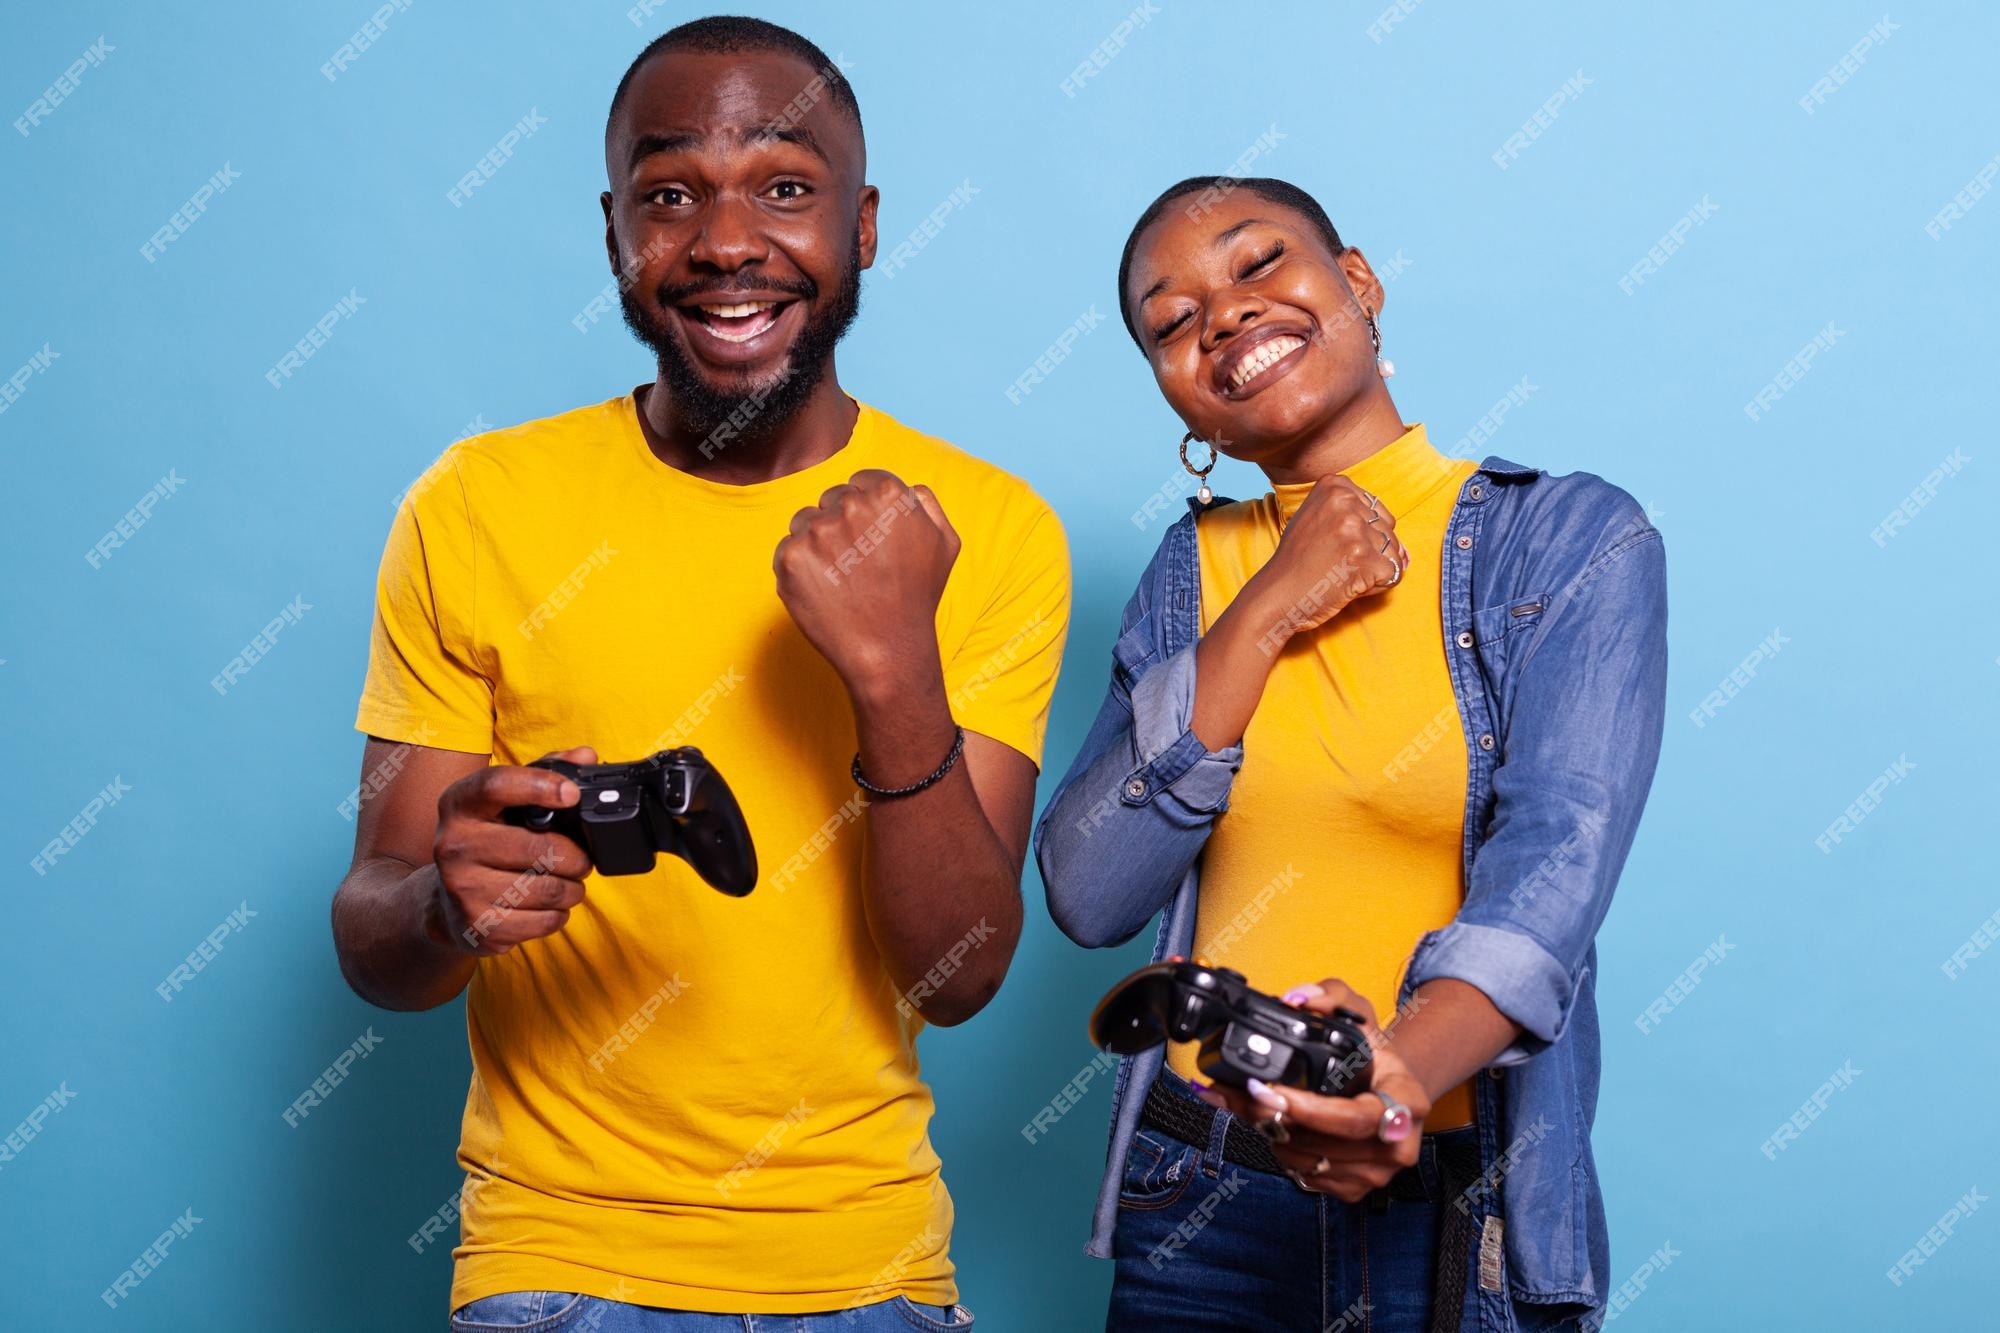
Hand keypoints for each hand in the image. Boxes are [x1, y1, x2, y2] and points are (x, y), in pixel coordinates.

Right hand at [428, 747, 596, 955]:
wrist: (446, 901)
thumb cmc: (489, 839)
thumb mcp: (506, 800)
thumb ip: (546, 771)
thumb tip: (586, 755)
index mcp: (459, 804)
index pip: (497, 785)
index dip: (541, 785)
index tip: (573, 795)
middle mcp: (454, 844)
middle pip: (540, 848)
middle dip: (576, 856)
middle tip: (582, 858)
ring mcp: (462, 888)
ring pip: (548, 889)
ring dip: (572, 888)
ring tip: (568, 882)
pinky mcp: (478, 925)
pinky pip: (543, 921)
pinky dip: (558, 914)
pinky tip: (548, 906)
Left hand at [772, 469, 959, 688]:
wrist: (888, 650)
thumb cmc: (917, 599)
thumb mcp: (944, 544)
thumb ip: (926, 503)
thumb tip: (908, 487)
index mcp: (888, 493)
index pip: (860, 482)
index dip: (865, 512)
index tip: (870, 539)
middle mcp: (850, 505)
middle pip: (831, 500)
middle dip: (840, 525)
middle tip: (857, 565)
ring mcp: (817, 531)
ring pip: (805, 521)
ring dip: (816, 543)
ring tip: (840, 578)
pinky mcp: (790, 557)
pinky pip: (786, 548)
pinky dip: (799, 568)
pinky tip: (822, 589)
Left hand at [1194, 977, 1432, 1202]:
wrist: (1388, 1090)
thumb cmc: (1374, 1054)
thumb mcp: (1359, 1012)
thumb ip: (1331, 995)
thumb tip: (1299, 1000)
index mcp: (1407, 1102)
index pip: (1356, 1117)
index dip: (1309, 1109)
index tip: (1267, 1089)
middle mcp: (1398, 1145)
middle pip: (1323, 1143)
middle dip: (1271, 1117)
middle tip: (1236, 1092)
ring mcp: (1376, 1173)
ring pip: (1306, 1161)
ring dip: (1266, 1132)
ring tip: (1238, 1101)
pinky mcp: (1353, 1189)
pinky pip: (1304, 1174)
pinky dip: (1275, 1148)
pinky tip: (1260, 1121)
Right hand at [1243, 477, 1408, 647]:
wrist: (1276, 595)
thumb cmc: (1297, 562)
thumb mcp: (1318, 520)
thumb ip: (1357, 518)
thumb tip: (1405, 551)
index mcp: (1334, 486)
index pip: (1376, 510)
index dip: (1360, 535)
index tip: (1332, 544)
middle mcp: (1345, 503)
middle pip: (1387, 529)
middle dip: (1369, 552)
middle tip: (1335, 562)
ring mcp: (1355, 530)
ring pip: (1393, 551)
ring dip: (1372, 569)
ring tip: (1340, 573)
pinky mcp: (1365, 559)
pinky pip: (1394, 573)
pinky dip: (1376, 586)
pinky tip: (1348, 585)